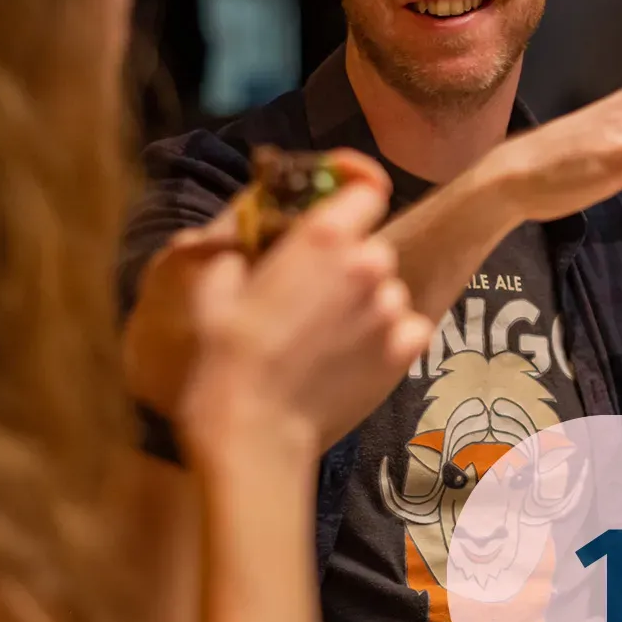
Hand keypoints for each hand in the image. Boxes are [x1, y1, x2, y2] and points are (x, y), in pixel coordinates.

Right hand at [124, 151, 431, 453]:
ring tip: (321, 335)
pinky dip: (385, 335)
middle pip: (372, 245)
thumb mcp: (214, 281)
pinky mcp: (406, 353)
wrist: (255, 434)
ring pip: (387, 290)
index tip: (337, 202)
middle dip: (346, 260)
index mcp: (325, 237)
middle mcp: (370, 265)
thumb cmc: (224, 356)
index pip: (367, 186)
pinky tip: (347, 356)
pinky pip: (407, 327)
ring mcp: (392, 311)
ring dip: (364, 301)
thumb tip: (257, 210)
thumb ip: (247, 232)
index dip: (352, 191)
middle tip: (308, 293)